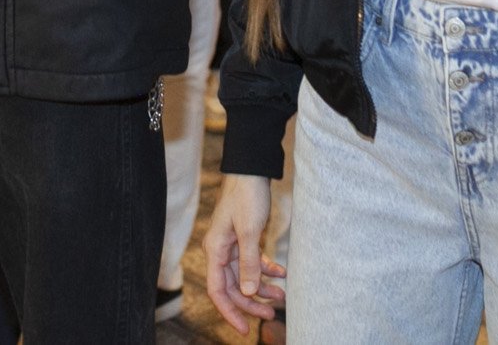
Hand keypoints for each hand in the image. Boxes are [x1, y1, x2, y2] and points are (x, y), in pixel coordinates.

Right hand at [204, 175, 286, 324]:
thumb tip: (247, 292)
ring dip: (262, 287)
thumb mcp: (249, 232)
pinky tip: (282, 274)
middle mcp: (220, 250)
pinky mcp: (244, 238)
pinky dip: (267, 269)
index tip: (243, 329)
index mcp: (215, 249)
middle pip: (232, 286)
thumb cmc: (246, 196)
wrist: (251, 170)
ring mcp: (232, 245)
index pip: (218, 290)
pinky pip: (253, 261)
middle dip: (251, 303)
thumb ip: (249, 263)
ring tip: (282, 296)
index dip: (229, 312)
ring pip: (244, 276)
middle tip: (272, 314)